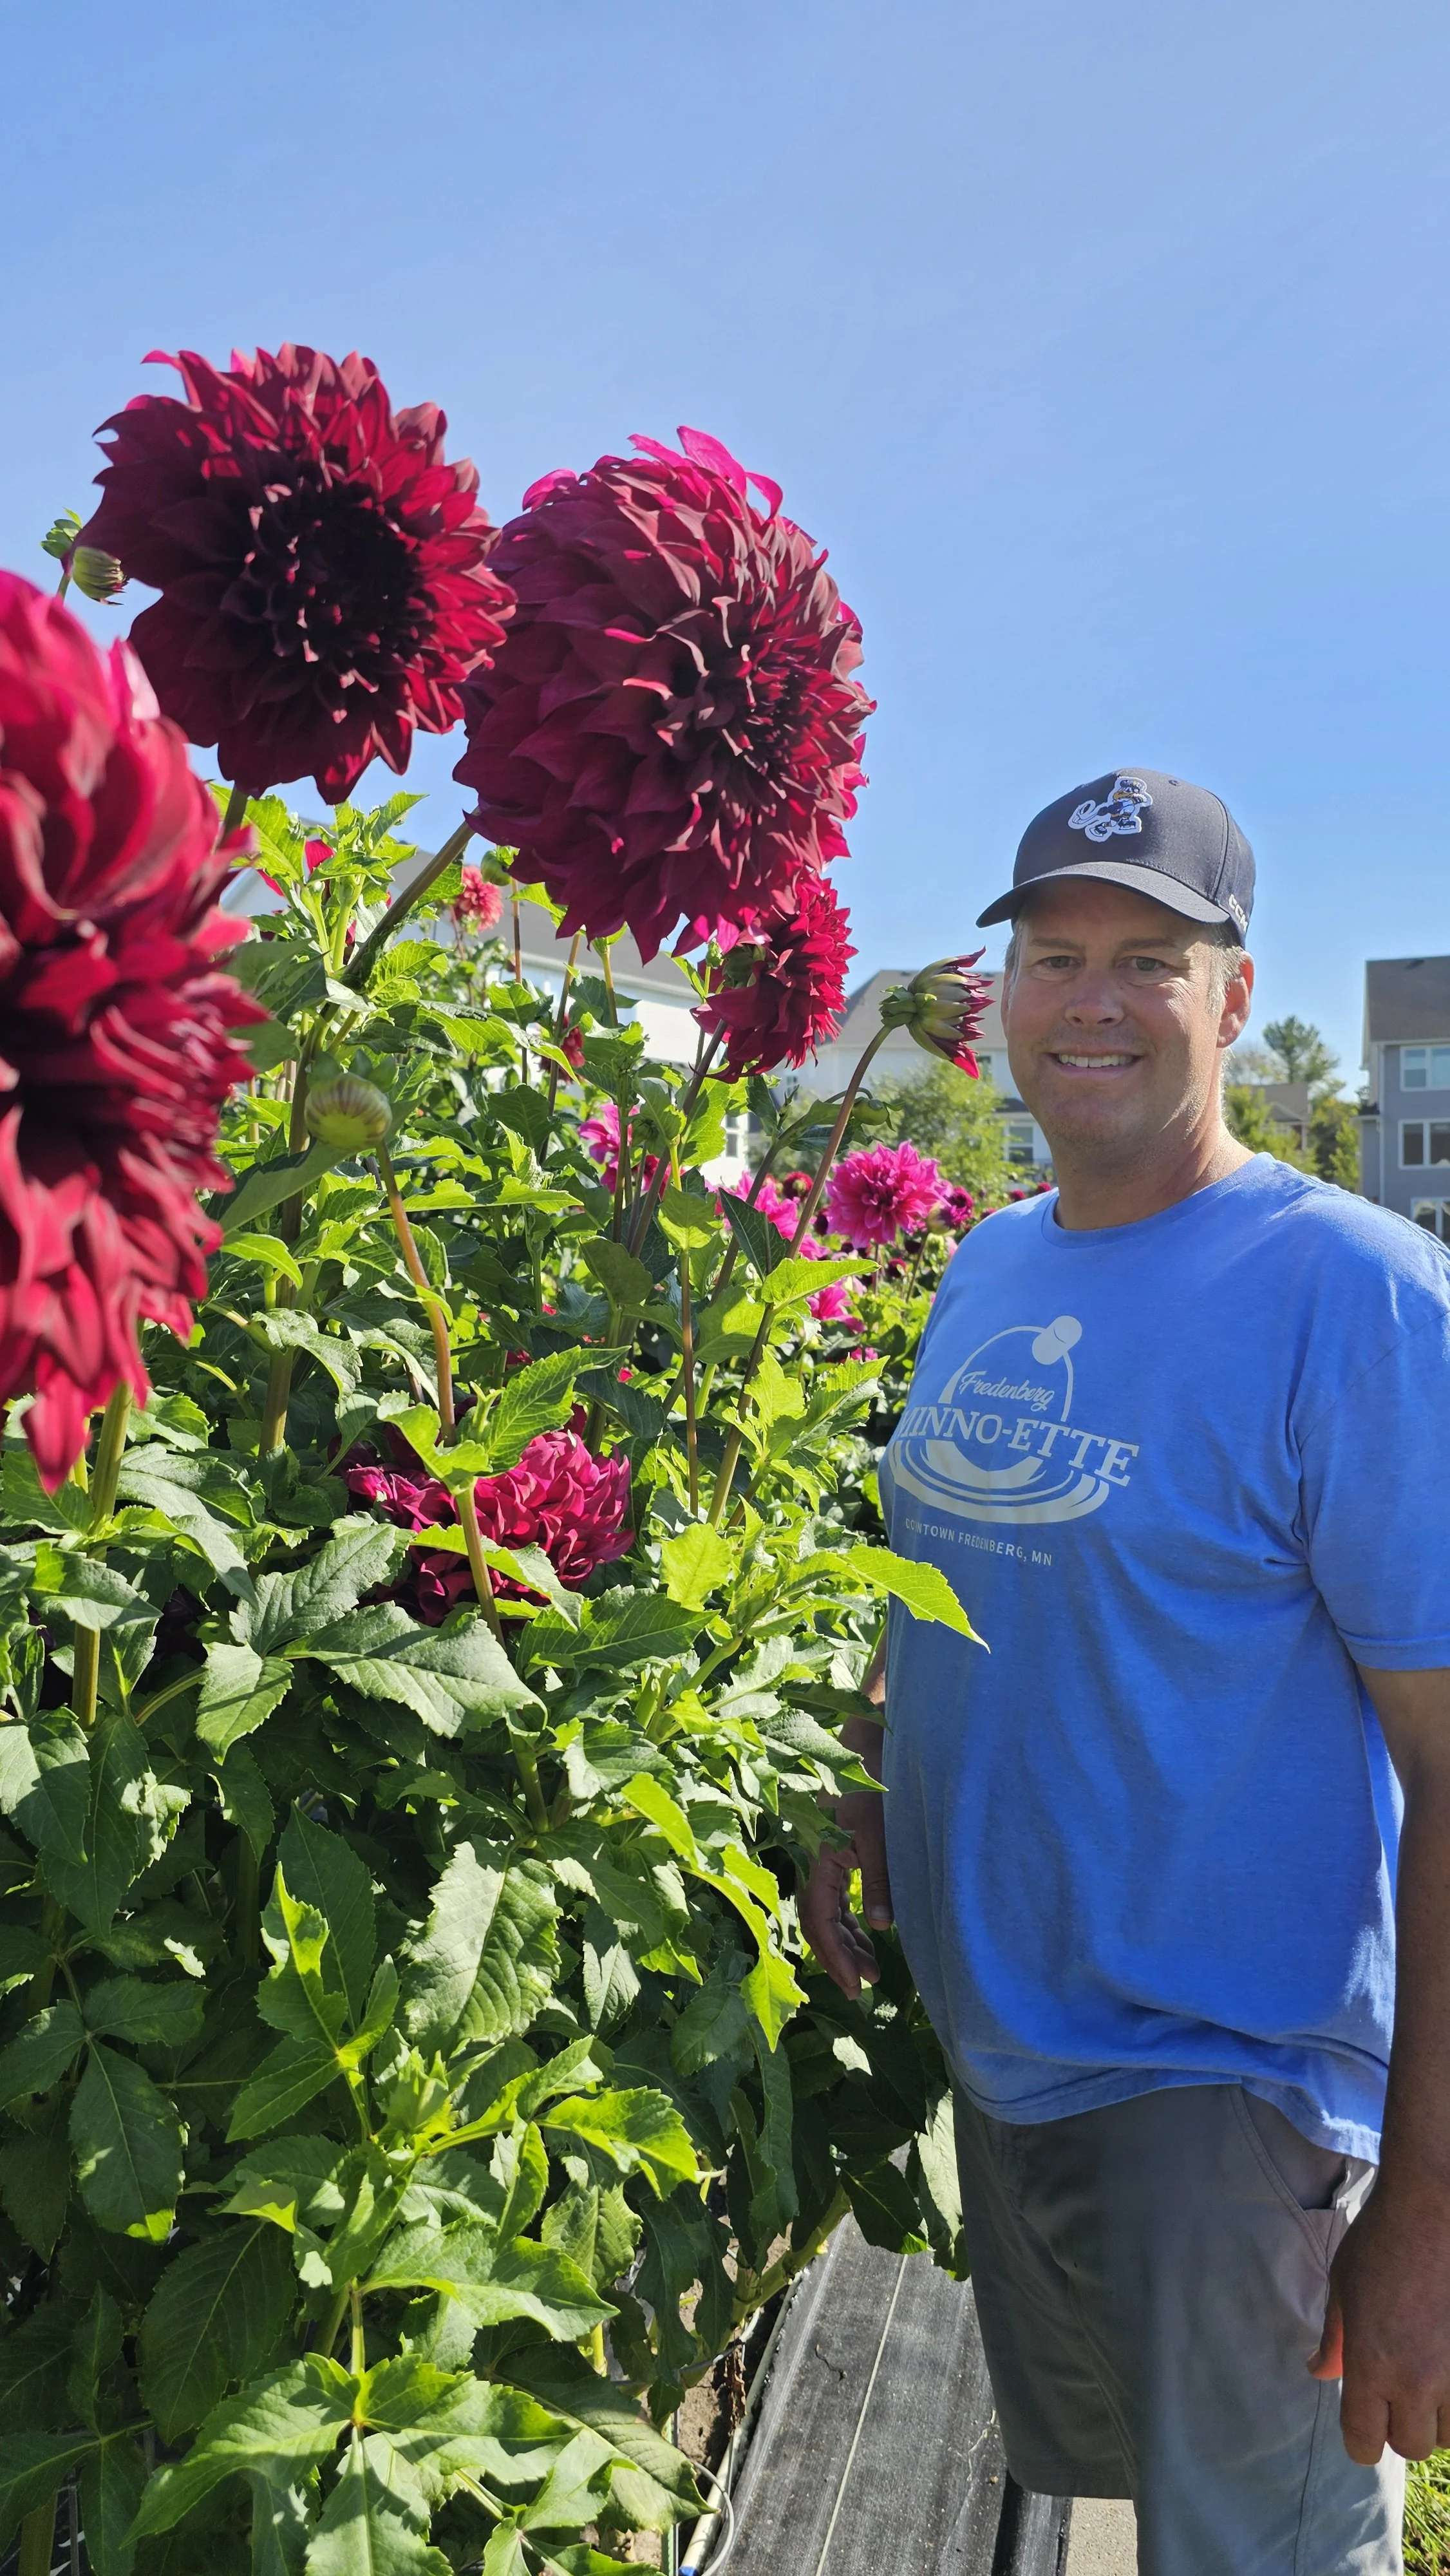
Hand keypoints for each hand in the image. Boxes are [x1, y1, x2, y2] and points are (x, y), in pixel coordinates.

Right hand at [798, 1786, 892, 2000]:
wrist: (868, 1748)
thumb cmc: (874, 1787)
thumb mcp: (880, 1835)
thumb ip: (879, 1881)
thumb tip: (881, 1928)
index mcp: (820, 1859)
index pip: (819, 1920)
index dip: (835, 1956)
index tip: (855, 1985)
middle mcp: (816, 1863)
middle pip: (819, 1922)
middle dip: (840, 1957)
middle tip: (864, 1988)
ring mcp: (824, 1860)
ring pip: (828, 1913)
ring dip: (846, 1943)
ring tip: (871, 1971)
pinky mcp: (836, 1856)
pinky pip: (836, 1899)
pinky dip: (849, 1922)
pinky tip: (866, 1938)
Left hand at [1310, 2183, 1449, 2460]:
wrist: (1432, 2209)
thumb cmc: (1381, 2242)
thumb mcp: (1343, 2287)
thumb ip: (1333, 2339)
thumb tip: (1318, 2372)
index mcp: (1370, 2363)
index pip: (1364, 2442)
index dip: (1361, 2441)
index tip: (1363, 2425)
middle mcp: (1415, 2378)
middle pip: (1411, 2445)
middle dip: (1400, 2428)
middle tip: (1396, 2398)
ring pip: (1449, 2434)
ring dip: (1436, 2417)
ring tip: (1427, 2381)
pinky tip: (1445, 2366)